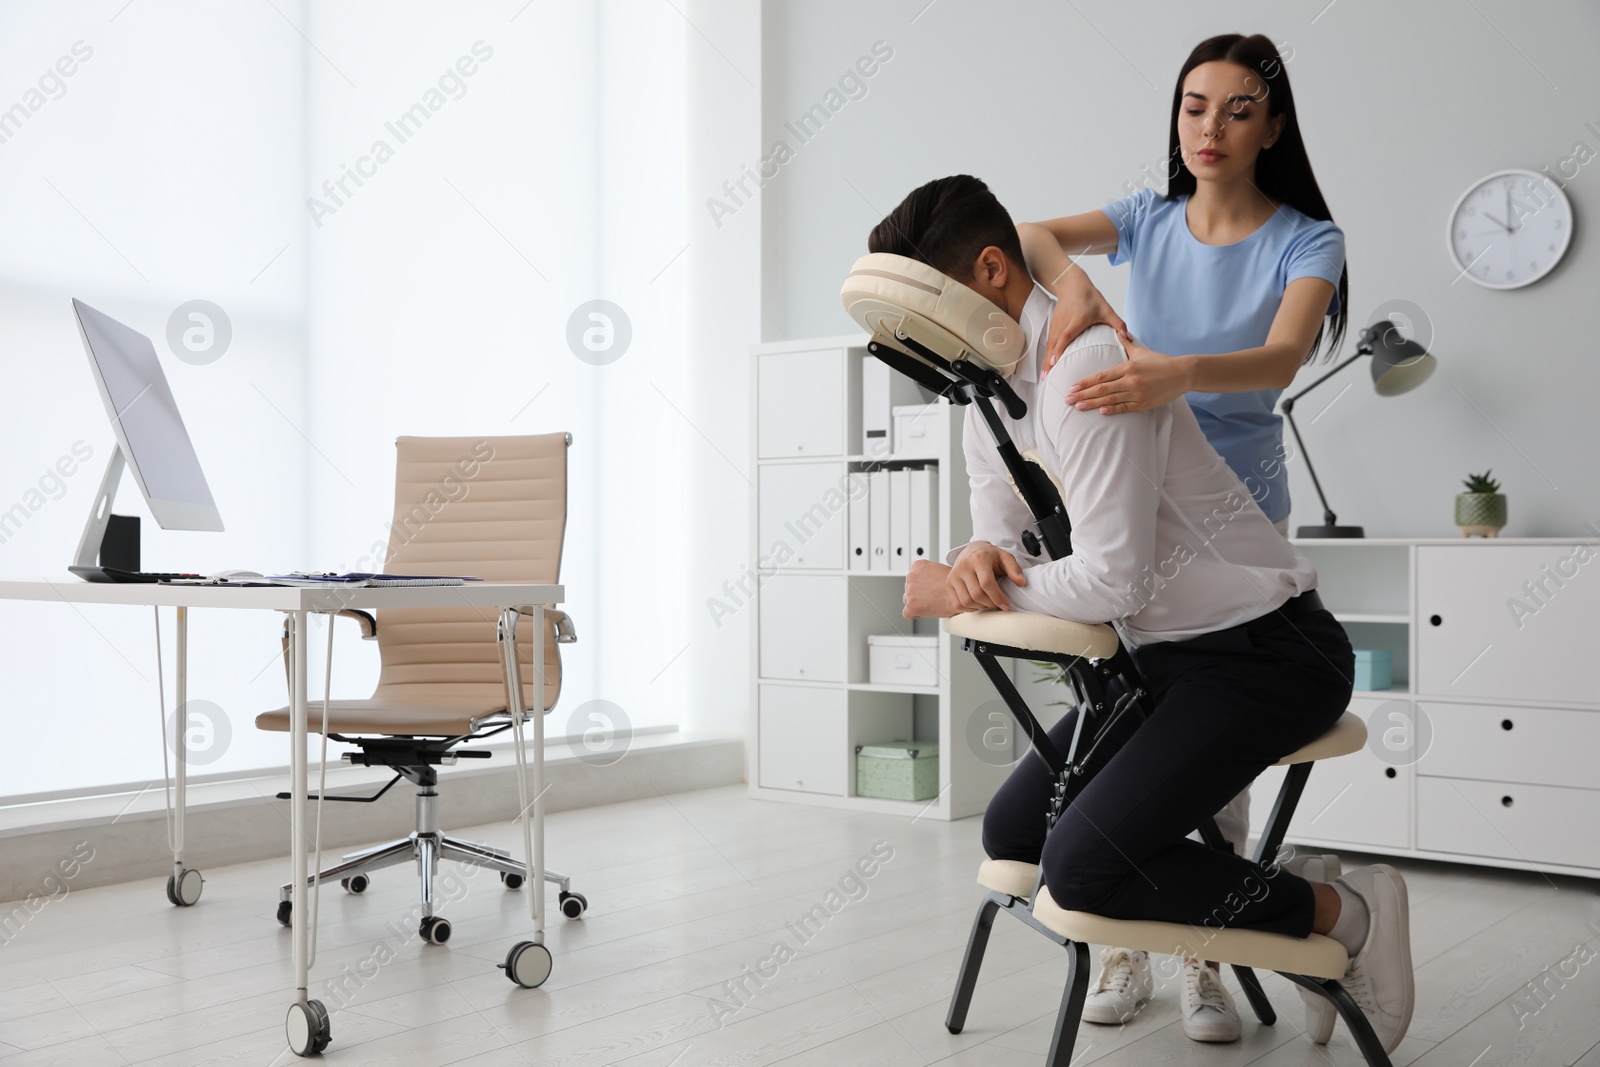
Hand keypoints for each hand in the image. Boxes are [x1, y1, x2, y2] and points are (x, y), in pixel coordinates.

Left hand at [902, 560, 960, 618]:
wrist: (962, 595)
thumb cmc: (956, 584)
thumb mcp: (940, 569)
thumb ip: (929, 573)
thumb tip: (927, 582)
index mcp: (917, 566)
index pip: (912, 578)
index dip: (922, 586)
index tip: (930, 589)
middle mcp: (911, 576)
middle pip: (909, 589)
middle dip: (919, 595)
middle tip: (932, 598)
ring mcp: (910, 591)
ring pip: (907, 601)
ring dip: (917, 604)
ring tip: (932, 604)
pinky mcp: (911, 606)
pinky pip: (907, 614)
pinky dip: (916, 614)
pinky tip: (927, 611)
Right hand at [946, 542, 1027, 612]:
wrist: (972, 551)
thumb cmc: (990, 556)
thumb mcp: (1005, 558)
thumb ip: (1014, 569)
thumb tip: (1021, 582)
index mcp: (978, 559)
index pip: (987, 583)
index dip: (997, 598)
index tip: (1006, 605)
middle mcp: (964, 566)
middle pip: (976, 594)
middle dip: (990, 604)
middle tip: (998, 604)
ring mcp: (954, 575)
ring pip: (966, 601)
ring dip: (980, 607)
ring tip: (988, 603)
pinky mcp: (949, 583)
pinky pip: (958, 603)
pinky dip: (969, 608)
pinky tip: (977, 603)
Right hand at [1041, 275, 1128, 373]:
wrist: (1072, 285)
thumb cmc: (1090, 298)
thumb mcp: (1106, 309)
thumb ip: (1118, 324)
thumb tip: (1129, 337)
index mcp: (1078, 320)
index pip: (1066, 336)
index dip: (1059, 348)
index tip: (1055, 361)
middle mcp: (1064, 324)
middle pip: (1054, 344)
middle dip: (1049, 361)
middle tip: (1046, 377)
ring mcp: (1057, 325)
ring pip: (1049, 345)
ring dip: (1045, 361)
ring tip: (1044, 376)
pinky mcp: (1053, 327)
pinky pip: (1048, 343)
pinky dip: (1046, 355)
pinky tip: (1046, 367)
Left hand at [1065, 335, 1194, 414]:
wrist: (1183, 373)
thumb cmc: (1161, 362)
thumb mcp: (1142, 351)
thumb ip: (1127, 343)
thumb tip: (1119, 332)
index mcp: (1127, 367)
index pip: (1101, 376)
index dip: (1085, 382)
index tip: (1072, 386)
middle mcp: (1130, 380)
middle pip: (1101, 389)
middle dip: (1082, 395)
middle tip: (1067, 400)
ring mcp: (1137, 393)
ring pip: (1110, 400)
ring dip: (1092, 404)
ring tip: (1078, 407)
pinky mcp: (1144, 403)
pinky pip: (1125, 407)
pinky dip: (1112, 410)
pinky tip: (1101, 411)